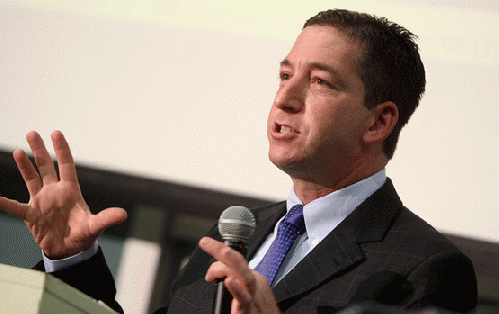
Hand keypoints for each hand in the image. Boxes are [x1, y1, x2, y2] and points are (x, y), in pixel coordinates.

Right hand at [0, 131, 126, 258]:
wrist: (70, 250)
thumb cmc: (84, 235)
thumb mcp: (96, 226)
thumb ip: (106, 219)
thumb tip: (123, 215)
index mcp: (71, 190)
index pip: (66, 165)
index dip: (62, 149)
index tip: (56, 133)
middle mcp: (55, 192)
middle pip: (46, 167)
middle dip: (40, 150)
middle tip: (32, 133)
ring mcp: (42, 201)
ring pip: (32, 179)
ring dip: (25, 166)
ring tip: (19, 152)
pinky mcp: (32, 215)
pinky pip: (17, 208)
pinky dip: (6, 204)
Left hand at [199, 237, 280, 313]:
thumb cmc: (260, 312)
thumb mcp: (248, 292)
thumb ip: (238, 282)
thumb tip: (224, 276)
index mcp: (253, 278)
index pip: (236, 260)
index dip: (220, 253)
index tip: (207, 246)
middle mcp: (254, 284)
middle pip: (239, 262)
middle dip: (222, 250)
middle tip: (205, 242)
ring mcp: (253, 296)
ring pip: (244, 275)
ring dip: (233, 262)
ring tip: (223, 252)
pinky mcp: (249, 310)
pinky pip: (244, 298)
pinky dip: (237, 289)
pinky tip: (229, 282)